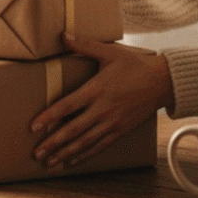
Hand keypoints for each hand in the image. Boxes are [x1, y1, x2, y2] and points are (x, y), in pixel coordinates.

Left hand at [31, 33, 173, 166]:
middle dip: (53, 143)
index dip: (49, 118)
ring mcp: (112, 122)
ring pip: (85, 142)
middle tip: (36, 154)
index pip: (67, 106)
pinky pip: (100, 145)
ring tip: (50, 163)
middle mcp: (103, 110)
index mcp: (96, 90)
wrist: (164, 81)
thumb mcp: (109, 51)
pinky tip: (72, 161)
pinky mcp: (121, 129)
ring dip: (66, 153)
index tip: (33, 127)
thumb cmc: (135, 64)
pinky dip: (85, 154)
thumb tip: (63, 34)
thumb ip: (84, 45)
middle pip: (73, 130)